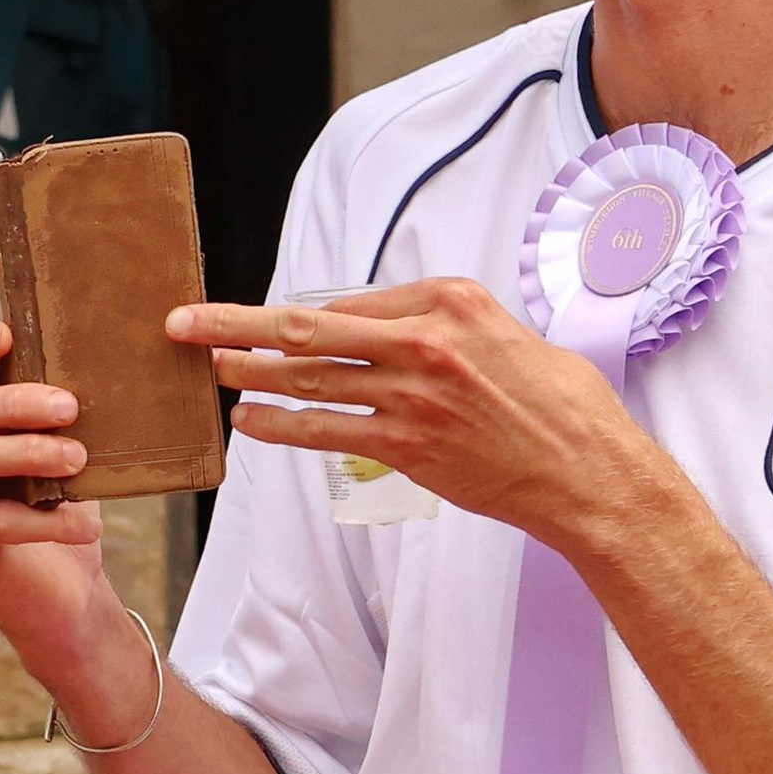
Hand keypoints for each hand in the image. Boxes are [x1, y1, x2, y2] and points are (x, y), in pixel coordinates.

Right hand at [0, 309, 105, 661]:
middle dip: (7, 403)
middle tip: (69, 408)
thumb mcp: (57, 443)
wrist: (64, 590)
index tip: (5, 334)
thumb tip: (80, 348)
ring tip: (77, 460)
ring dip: (23, 453)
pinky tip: (87, 525)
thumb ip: (48, 403)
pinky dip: (46, 519)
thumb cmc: (59, 504)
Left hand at [167, 275, 659, 553]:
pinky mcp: (408, 447)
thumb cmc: (564, 407)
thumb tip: (406, 330)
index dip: (307, 316)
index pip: (358, 302)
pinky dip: (281, 425)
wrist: (589, 472)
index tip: (272, 322)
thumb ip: (454, 327)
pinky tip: (247, 420)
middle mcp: (425, 340)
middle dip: (237, 323)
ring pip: (311, 377)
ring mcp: (412, 395)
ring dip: (249, 372)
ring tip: (206, 366)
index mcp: (452, 300)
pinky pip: (328, 432)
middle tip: (183, 320)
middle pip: (310, 326)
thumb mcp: (512, 336)